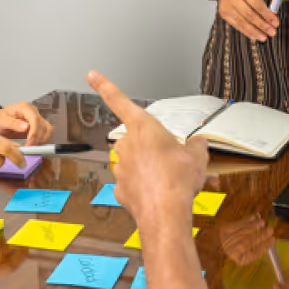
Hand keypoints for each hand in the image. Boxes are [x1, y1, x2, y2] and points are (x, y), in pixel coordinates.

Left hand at [0, 101, 52, 144]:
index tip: (30, 143)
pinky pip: (45, 134)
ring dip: (42, 140)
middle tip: (30, 149)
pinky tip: (34, 147)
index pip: (35, 119)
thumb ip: (13, 123)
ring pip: (47, 130)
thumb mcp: (1, 121)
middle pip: (44, 125)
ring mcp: (37, 119)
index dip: (34, 132)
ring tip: (32, 149)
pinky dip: (42, 141)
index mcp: (25, 107)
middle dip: (39, 138)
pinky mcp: (37, 126)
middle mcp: (33, 112)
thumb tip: (26, 127)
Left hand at [87, 70, 208, 229]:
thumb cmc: (178, 179)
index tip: (90, 75)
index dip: (104, 85)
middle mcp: (127, 144)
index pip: (119, 100)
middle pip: (136, 139)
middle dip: (150, 147)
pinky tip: (157, 194)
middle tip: (170, 160)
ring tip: (168, 179)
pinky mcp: (120, 188)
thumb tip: (198, 143)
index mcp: (143, 127)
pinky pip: (132, 183)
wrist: (165, 213)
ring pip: (134, 162)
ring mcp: (120, 167)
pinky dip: (143, 187)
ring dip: (148, 167)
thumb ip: (196, 145)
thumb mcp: (197, 156)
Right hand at [218, 0, 278, 42]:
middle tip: (271, 32)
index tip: (275, 23)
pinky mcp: (224, 14)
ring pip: (243, 22)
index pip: (257, 5)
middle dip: (262, 25)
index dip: (267, 16)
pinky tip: (254, 35)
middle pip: (249, 15)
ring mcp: (226, 6)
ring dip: (255, 31)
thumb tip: (271, 20)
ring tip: (264, 36)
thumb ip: (262, 5)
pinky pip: (236, 25)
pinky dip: (246, 31)